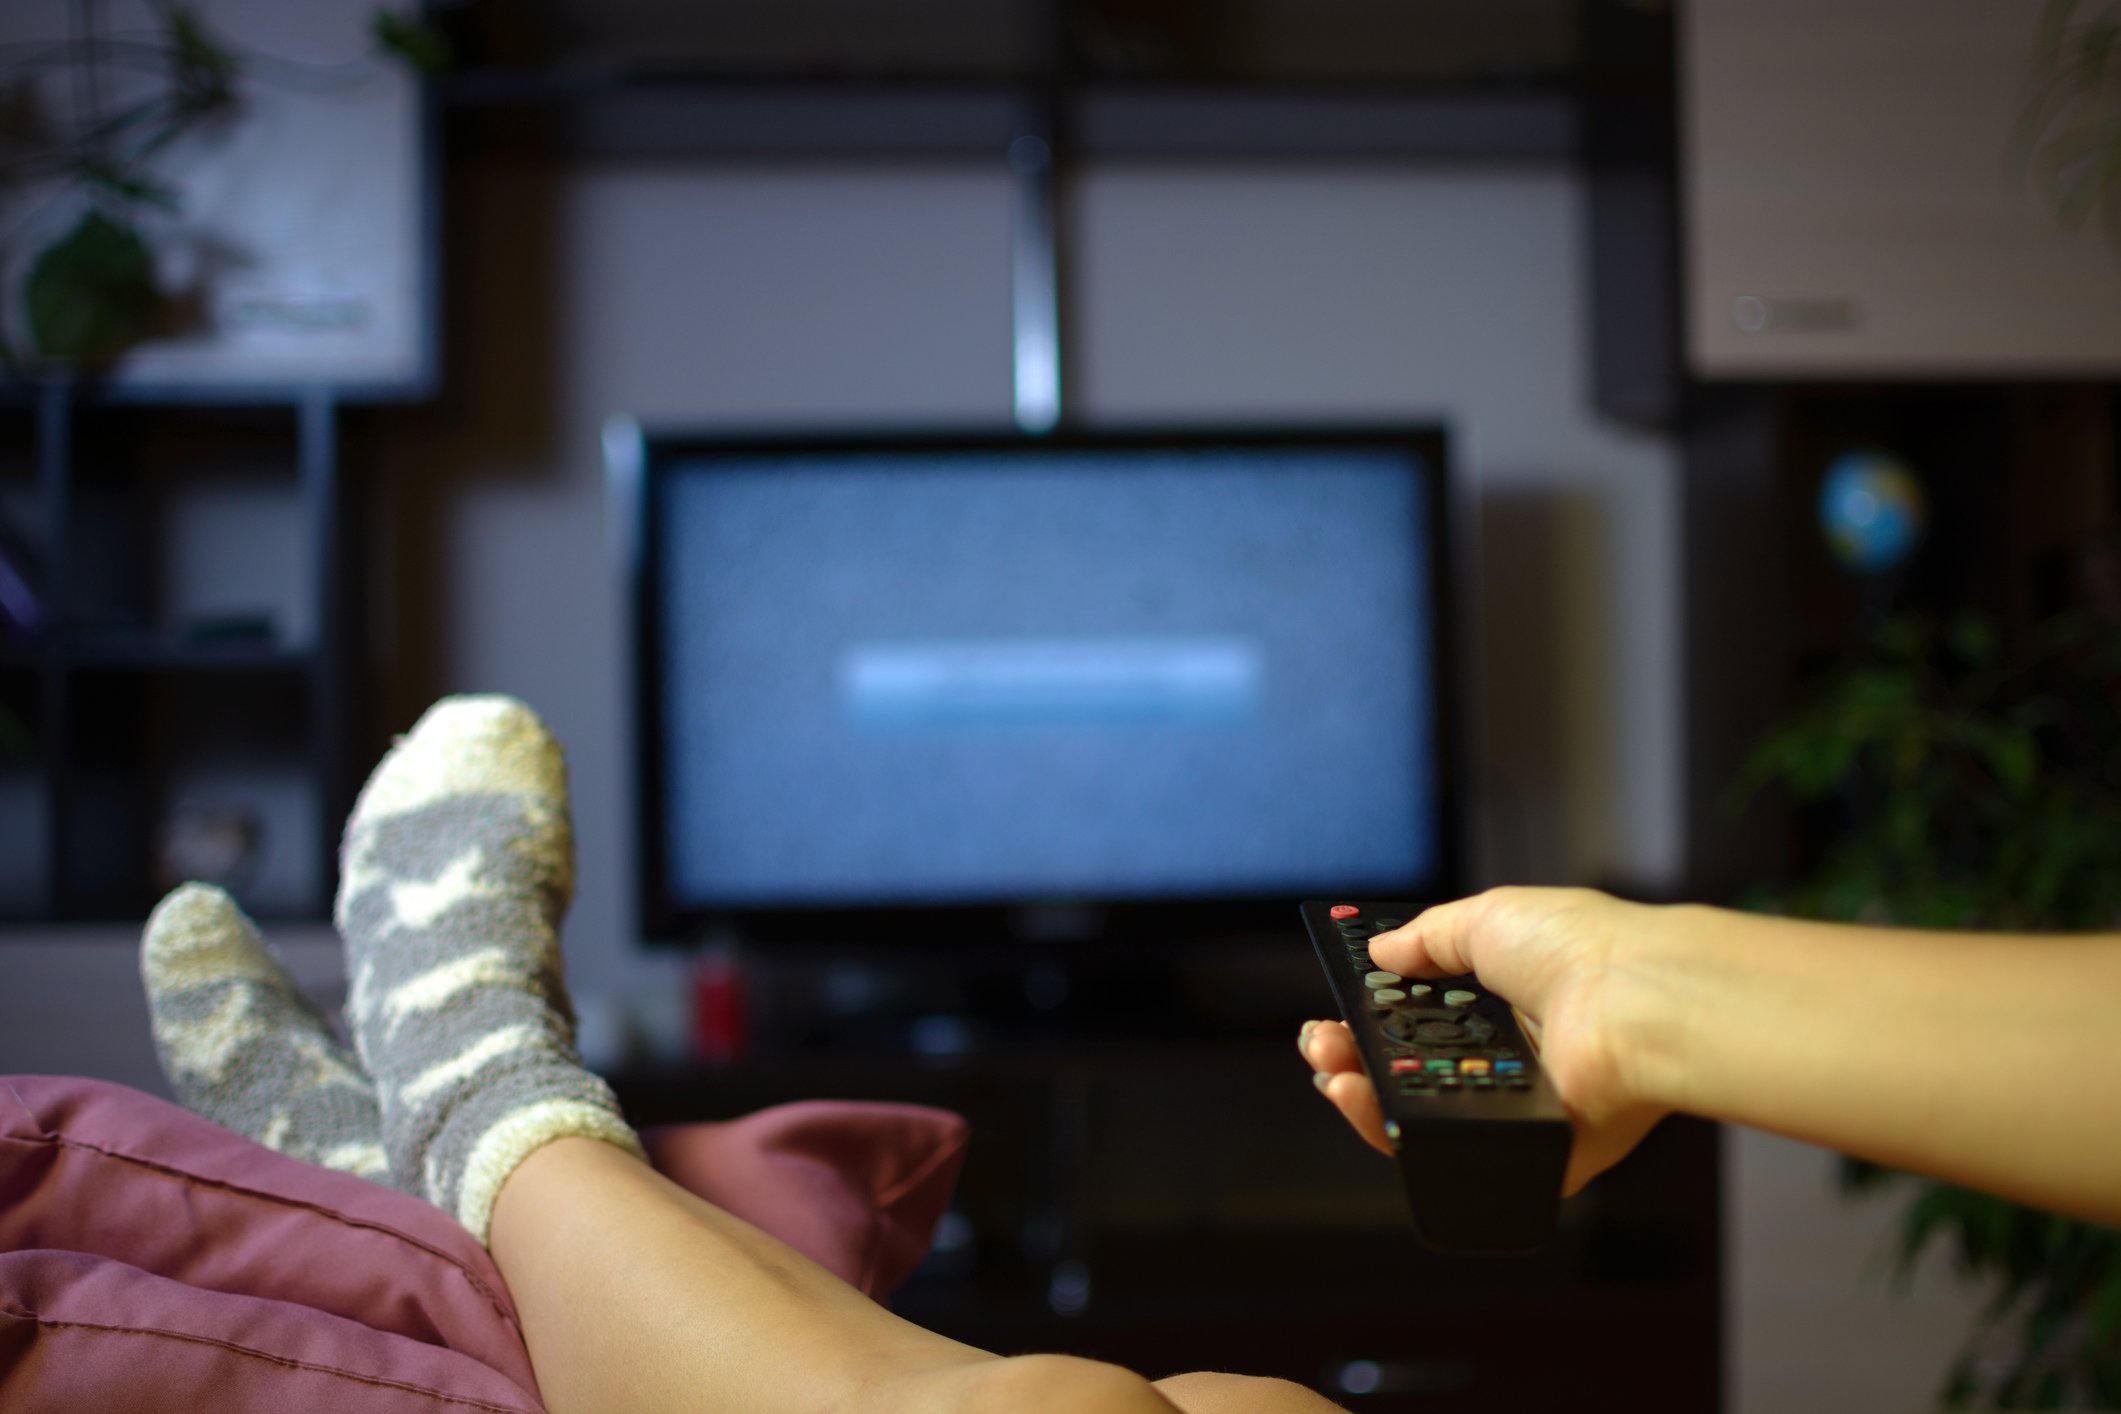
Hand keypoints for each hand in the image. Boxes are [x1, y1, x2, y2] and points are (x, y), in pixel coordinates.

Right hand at [1297, 886, 1671, 1194]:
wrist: (1635, 1001)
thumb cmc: (1576, 948)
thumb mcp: (1487, 919)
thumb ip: (1428, 938)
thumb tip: (1379, 949)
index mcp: (1508, 1005)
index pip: (1423, 1022)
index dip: (1371, 1020)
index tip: (1333, 1012)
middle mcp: (1514, 1061)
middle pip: (1413, 1074)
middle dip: (1354, 1059)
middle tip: (1320, 1044)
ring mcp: (1523, 1112)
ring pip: (1424, 1121)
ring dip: (1365, 1099)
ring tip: (1332, 1073)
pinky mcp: (1534, 1156)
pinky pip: (1457, 1158)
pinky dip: (1403, 1136)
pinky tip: (1366, 1102)